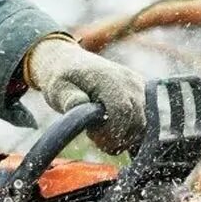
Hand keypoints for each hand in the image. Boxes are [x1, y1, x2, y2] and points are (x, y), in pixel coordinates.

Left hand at [24, 36, 147, 153]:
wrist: (69, 63)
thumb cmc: (62, 79)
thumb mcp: (58, 89)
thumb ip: (69, 98)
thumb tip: (80, 104)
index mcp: (108, 78)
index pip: (122, 111)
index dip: (111, 132)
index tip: (92, 137)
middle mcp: (128, 80)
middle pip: (135, 121)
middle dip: (117, 138)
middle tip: (95, 138)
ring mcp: (137, 84)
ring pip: (141, 124)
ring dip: (123, 136)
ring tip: (101, 132)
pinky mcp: (141, 90)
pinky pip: (142, 119)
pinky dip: (129, 130)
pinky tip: (111, 128)